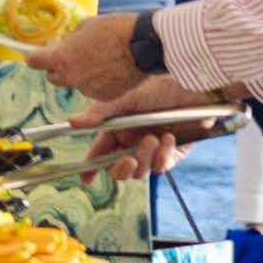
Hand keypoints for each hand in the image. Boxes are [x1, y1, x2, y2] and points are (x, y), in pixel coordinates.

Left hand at [32, 12, 155, 106]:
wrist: (144, 45)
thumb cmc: (115, 30)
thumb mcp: (84, 26)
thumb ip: (68, 40)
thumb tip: (61, 44)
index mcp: (61, 58)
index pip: (34, 61)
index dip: (35, 56)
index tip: (37, 55)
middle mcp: (70, 78)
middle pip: (53, 76)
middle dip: (58, 66)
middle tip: (71, 55)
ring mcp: (87, 90)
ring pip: (74, 83)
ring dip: (79, 74)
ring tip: (97, 59)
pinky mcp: (103, 97)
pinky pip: (92, 89)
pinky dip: (96, 82)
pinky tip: (109, 69)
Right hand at [69, 66, 201, 178]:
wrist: (191, 84)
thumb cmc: (156, 85)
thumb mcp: (123, 98)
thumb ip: (99, 114)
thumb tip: (71, 123)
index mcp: (117, 129)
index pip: (100, 152)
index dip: (92, 167)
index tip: (86, 179)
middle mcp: (132, 140)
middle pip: (120, 169)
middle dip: (121, 169)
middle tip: (128, 160)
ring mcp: (152, 148)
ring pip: (141, 171)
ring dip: (144, 158)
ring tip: (152, 138)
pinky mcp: (173, 152)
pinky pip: (162, 166)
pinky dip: (163, 156)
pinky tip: (168, 138)